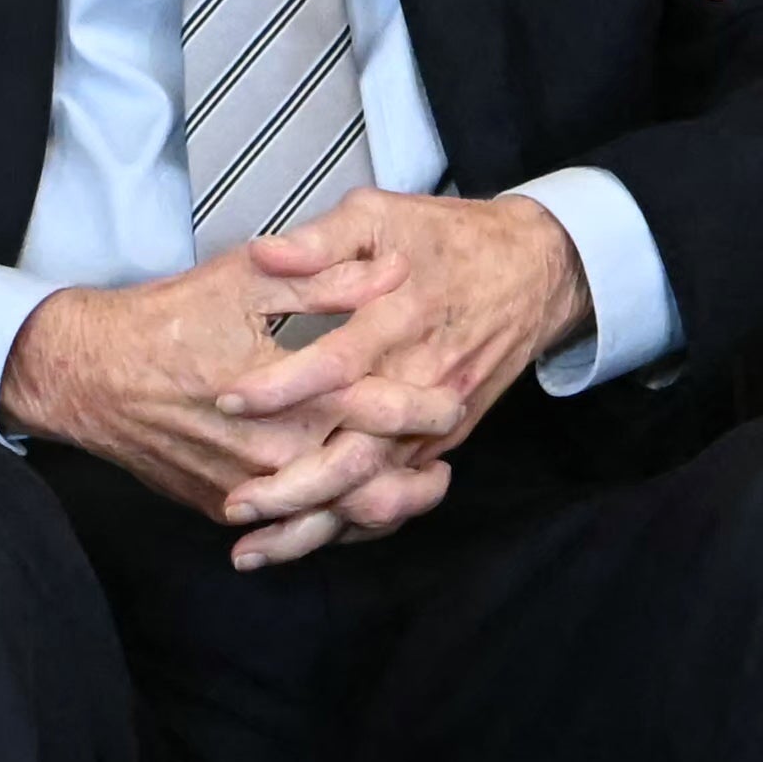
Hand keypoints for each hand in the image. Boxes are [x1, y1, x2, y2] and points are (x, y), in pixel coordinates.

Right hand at [0, 249, 434, 568]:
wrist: (90, 375)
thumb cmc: (167, 321)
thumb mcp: (247, 282)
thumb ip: (325, 278)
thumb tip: (391, 271)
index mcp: (290, 400)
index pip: (377, 411)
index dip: (423, 405)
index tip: (456, 396)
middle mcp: (274, 458)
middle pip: (365, 481)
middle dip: (414, 474)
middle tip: (447, 458)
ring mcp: (247, 492)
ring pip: (332, 518)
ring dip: (380, 509)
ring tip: (417, 493)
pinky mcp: (224, 508)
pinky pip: (290, 530)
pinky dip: (328, 526)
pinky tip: (352, 513)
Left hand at [214, 189, 595, 540]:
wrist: (535, 271)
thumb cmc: (447, 238)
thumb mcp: (383, 214)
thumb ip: (322, 239)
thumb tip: (263, 252)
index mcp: (401, 317)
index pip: (338, 361)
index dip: (284, 385)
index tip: (227, 400)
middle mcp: (420, 380)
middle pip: (357, 451)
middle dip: (295, 487)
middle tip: (233, 503)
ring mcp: (436, 420)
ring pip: (376, 489)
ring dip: (316, 524)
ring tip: (252, 547)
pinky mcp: (444, 441)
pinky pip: (397, 495)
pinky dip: (351, 525)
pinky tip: (301, 541)